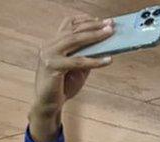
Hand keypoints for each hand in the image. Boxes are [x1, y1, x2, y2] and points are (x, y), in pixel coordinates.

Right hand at [30, 16, 113, 141]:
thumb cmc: (63, 85)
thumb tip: (105, 46)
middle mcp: (49, 45)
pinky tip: (108, 60)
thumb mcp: (77, 67)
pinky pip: (78, 61)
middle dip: (93, 26)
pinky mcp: (53, 66)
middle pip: (73, 31)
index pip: (68, 25)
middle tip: (111, 25)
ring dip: (95, 37)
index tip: (102, 20)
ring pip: (74, 41)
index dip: (85, 20)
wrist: (48, 103)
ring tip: (110, 34)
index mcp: (53, 43)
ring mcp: (49, 54)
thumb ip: (86, 55)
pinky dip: (94, 60)